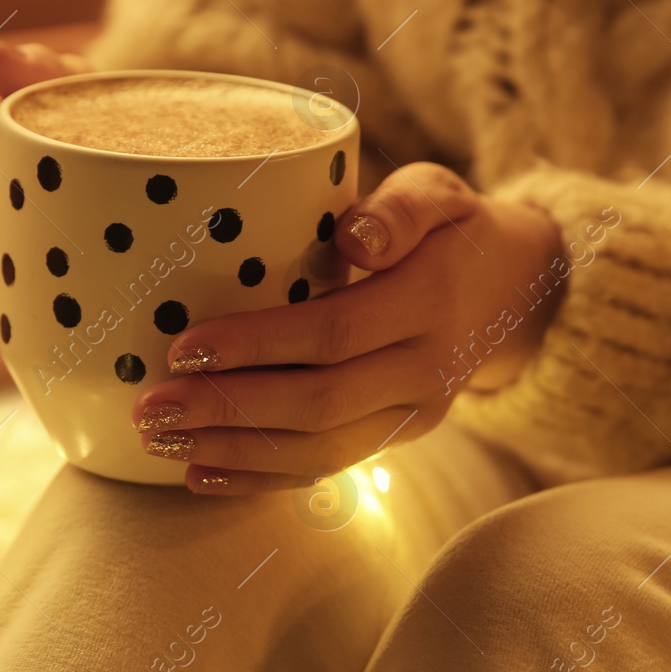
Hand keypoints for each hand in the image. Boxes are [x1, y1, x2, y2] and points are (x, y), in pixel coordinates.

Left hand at [130, 162, 565, 493]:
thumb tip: (353, 237)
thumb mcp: (438, 193)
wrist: (521, 289)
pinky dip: (261, 478)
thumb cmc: (453, 229)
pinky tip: (201, 474)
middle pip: (318, 404)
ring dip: (234, 451)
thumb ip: (400, 209)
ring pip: (320, 450)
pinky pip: (327, 468)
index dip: (257, 345)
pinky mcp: (398, 438)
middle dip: (227, 410)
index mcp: (429, 302)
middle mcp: (427, 370)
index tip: (183, 347)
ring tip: (160, 443)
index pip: (334, 334)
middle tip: (149, 409)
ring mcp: (415, 414)